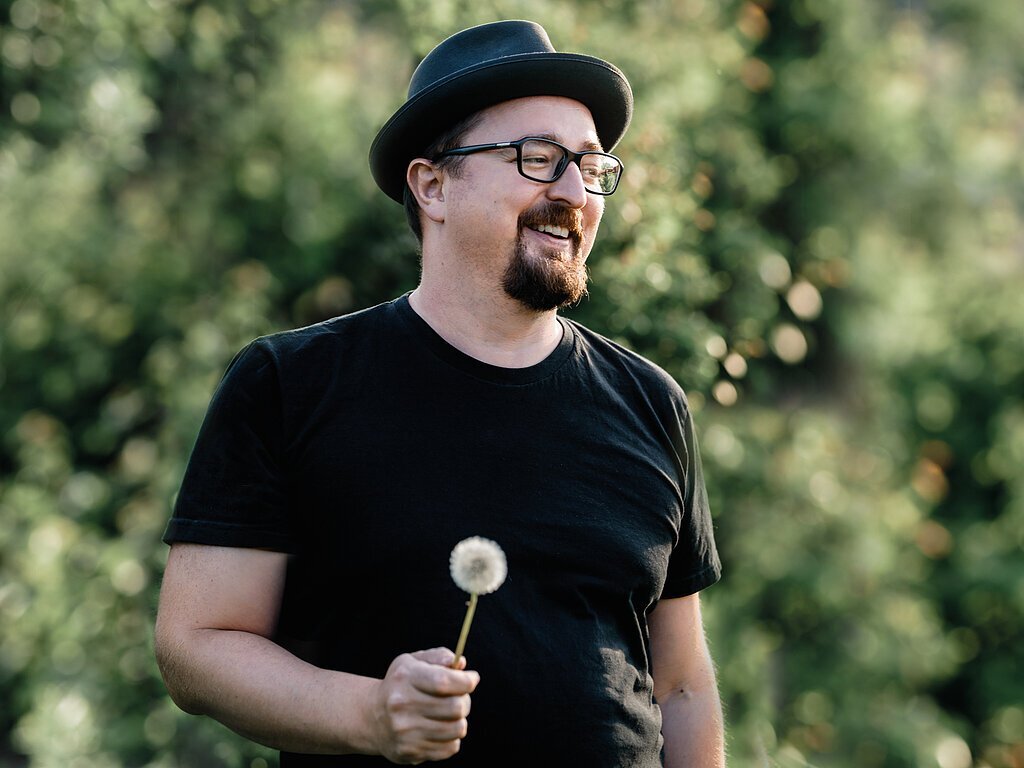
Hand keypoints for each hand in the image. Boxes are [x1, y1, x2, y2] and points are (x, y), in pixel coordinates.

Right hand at [370, 647, 478, 763]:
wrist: (372, 717)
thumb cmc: (401, 685)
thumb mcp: (413, 661)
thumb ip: (438, 656)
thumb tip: (461, 663)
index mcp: (404, 678)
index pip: (444, 681)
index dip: (466, 681)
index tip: (472, 679)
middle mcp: (402, 705)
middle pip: (455, 707)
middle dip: (465, 700)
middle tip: (460, 697)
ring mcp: (405, 731)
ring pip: (457, 729)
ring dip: (460, 720)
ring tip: (449, 714)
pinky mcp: (409, 752)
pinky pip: (450, 748)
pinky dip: (452, 738)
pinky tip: (439, 729)